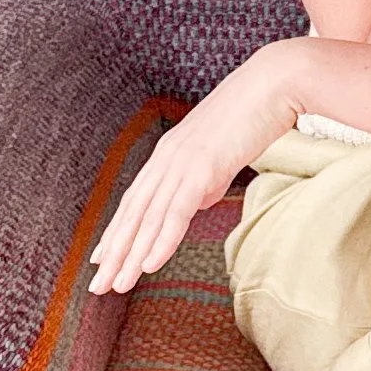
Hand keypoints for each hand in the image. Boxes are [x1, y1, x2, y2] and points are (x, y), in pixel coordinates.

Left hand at [87, 44, 299, 294]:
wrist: (272, 84)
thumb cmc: (253, 115)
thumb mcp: (220, 153)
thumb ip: (204, 178)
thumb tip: (196, 203)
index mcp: (169, 153)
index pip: (135, 198)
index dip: (117, 230)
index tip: (102, 258)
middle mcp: (167, 158)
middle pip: (134, 212)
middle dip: (115, 251)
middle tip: (98, 285)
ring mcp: (182, 162)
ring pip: (150, 217)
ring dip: (132, 254)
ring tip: (117, 285)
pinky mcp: (202, 167)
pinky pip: (177, 211)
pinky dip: (161, 240)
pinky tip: (149, 265)